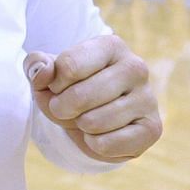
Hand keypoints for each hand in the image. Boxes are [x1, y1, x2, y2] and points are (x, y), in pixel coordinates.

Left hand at [23, 35, 161, 162]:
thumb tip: (42, 73)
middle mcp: (135, 67)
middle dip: (62, 108)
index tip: (56, 86)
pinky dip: (93, 144)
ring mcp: (148, 98)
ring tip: (84, 119)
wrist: (95, 113)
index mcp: (111, 45)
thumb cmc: (70, 85)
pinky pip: (108, 144)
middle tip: (65, 108)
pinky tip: (99, 134)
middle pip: (80, 96)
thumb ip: (37, 65)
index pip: (69, 66)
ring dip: (79, 126)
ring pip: (93, 122)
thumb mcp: (47, 70)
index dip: (52, 84)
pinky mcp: (152, 129)